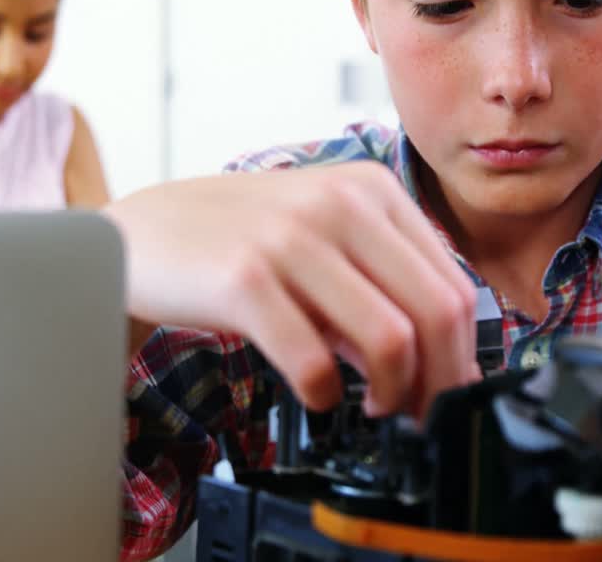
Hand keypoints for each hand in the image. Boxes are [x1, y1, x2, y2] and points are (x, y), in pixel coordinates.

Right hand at [103, 162, 479, 417]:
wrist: (139, 234)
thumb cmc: (238, 241)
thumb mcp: (323, 236)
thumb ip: (383, 276)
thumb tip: (444, 354)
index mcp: (371, 189)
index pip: (453, 283)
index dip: (462, 353)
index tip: (449, 390)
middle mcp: (340, 204)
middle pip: (437, 312)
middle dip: (440, 381)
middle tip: (423, 413)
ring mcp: (292, 239)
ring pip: (390, 338)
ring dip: (394, 393)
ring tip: (376, 407)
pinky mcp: (246, 280)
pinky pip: (315, 360)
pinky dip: (327, 394)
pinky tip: (319, 395)